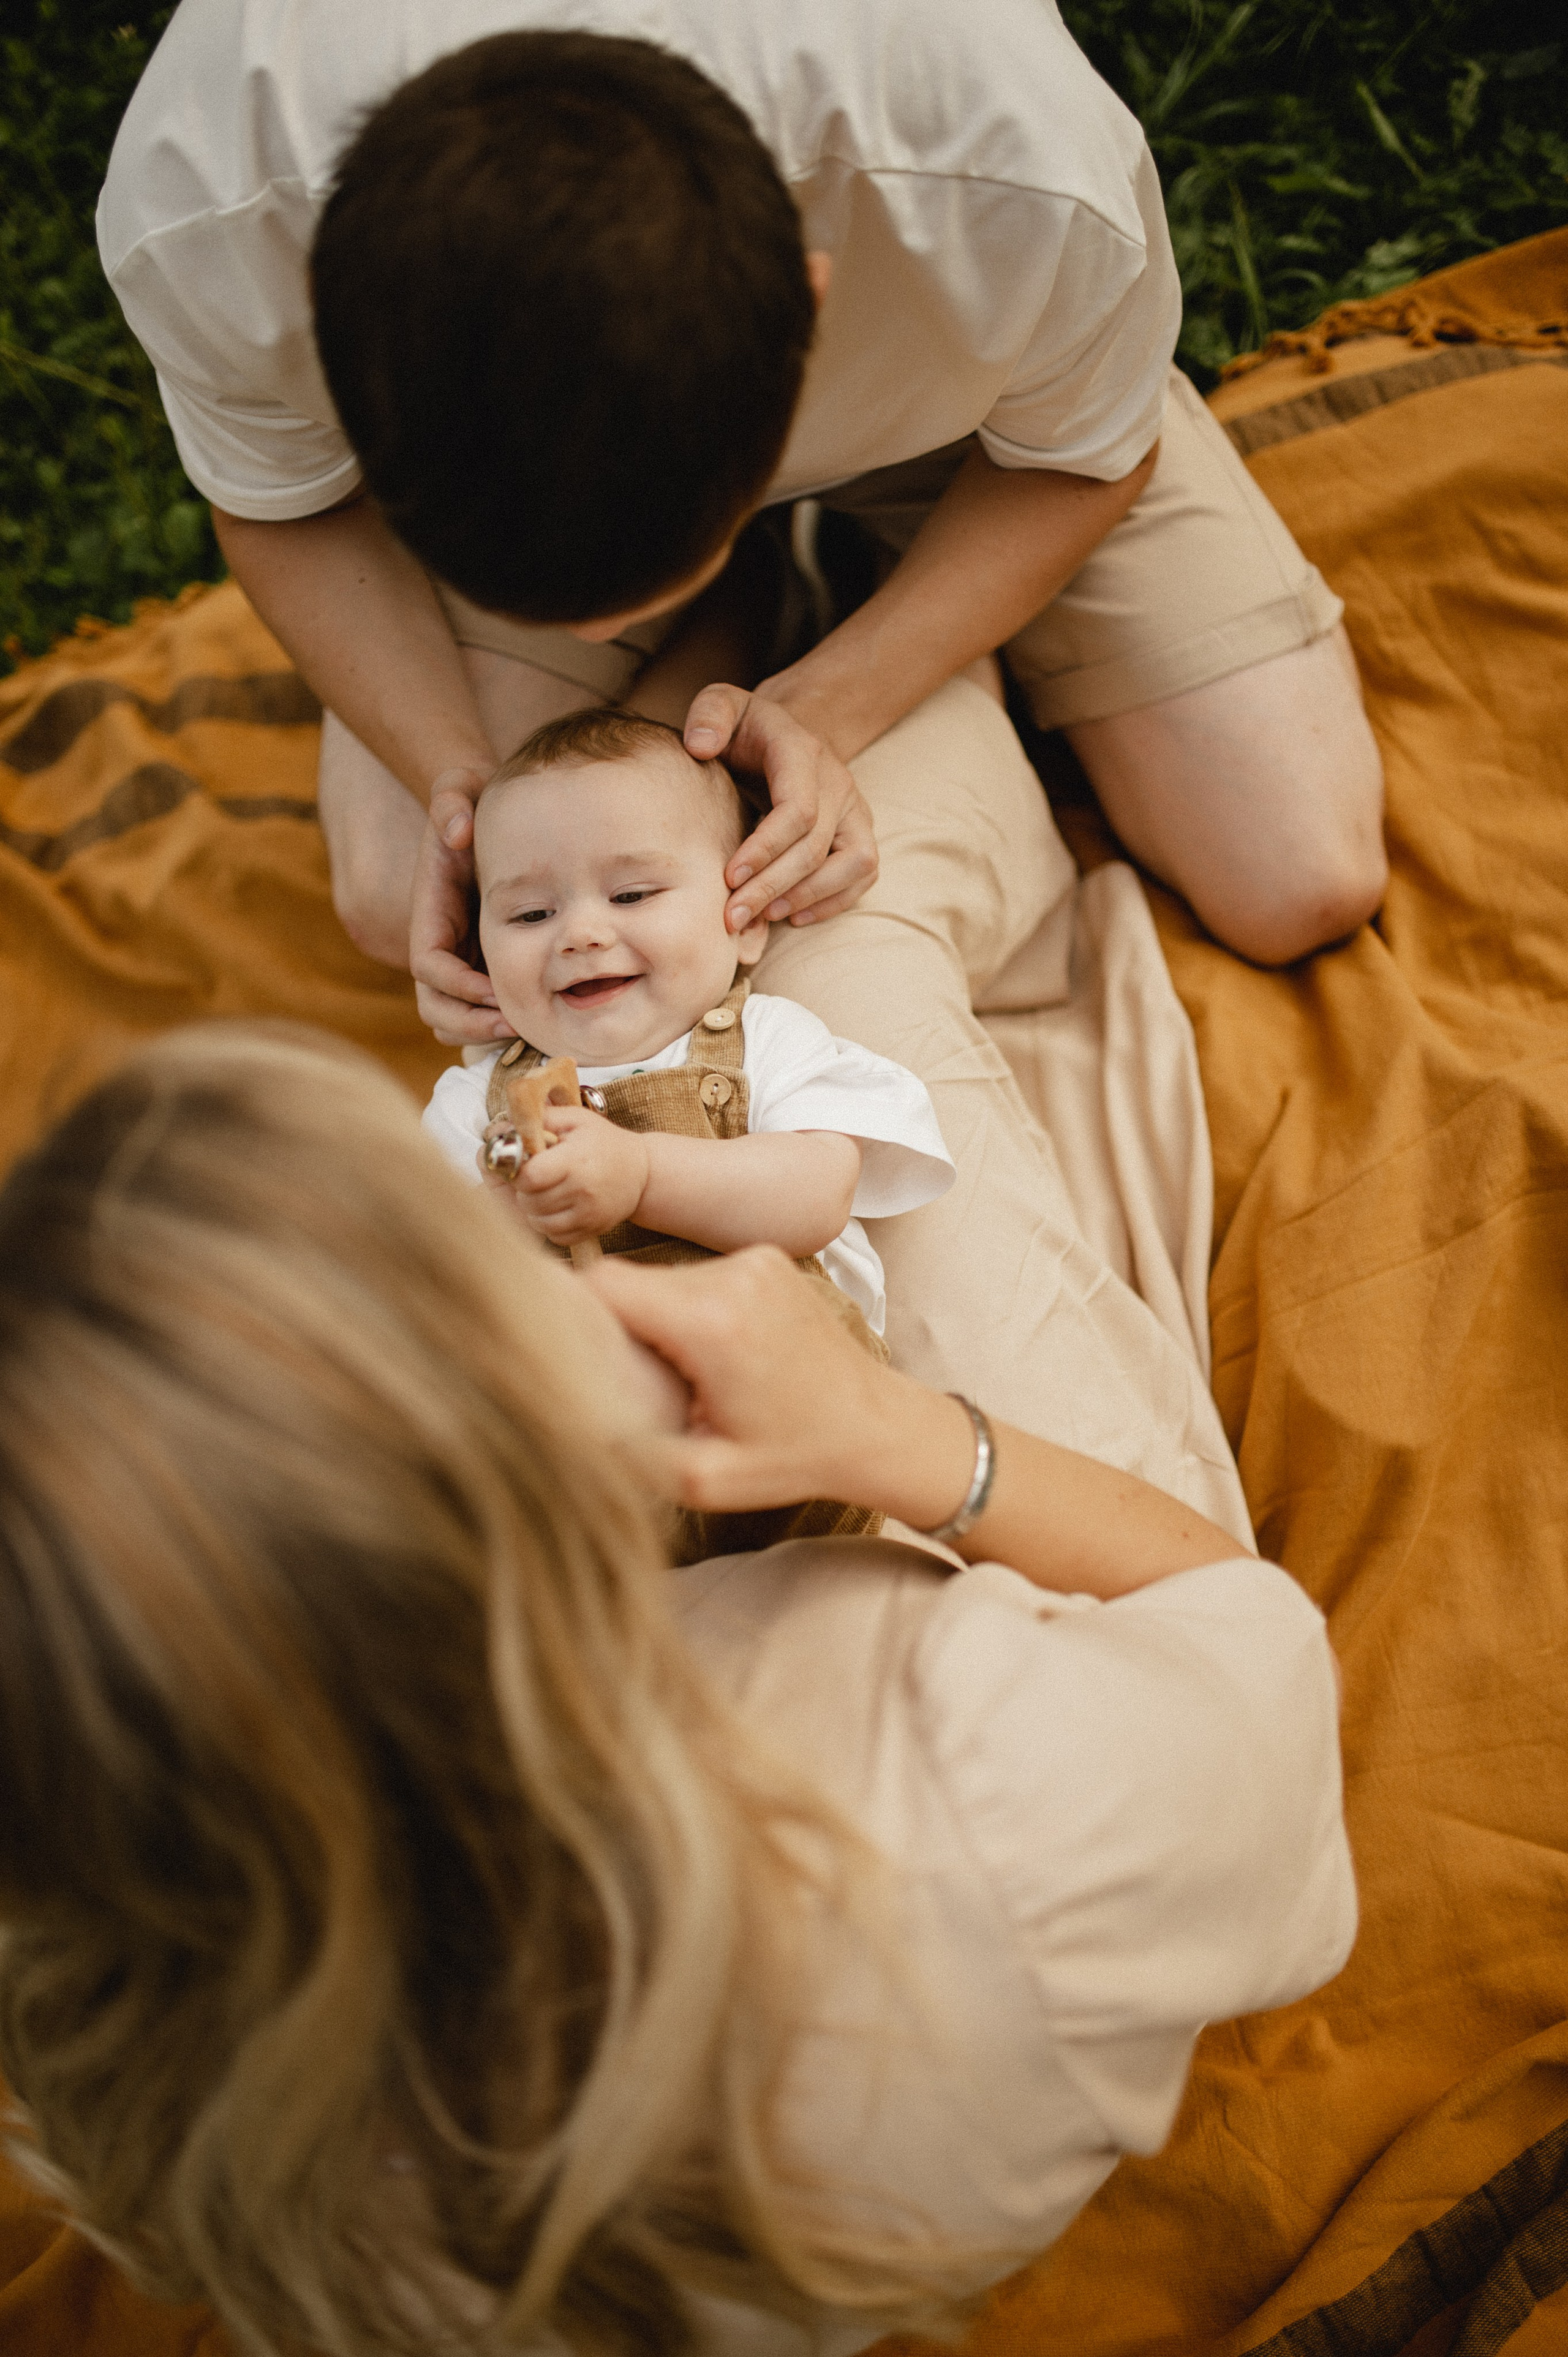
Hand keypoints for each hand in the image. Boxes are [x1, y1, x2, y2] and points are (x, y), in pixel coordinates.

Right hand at [409, 765, 513, 1045]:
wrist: (488, 820)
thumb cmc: (471, 803)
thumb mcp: (458, 787)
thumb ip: (450, 797)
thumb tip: (457, 829)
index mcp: (430, 918)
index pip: (429, 968)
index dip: (458, 986)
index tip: (494, 990)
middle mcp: (442, 950)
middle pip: (437, 1009)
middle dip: (471, 1023)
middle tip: (516, 1023)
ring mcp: (463, 966)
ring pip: (457, 1023)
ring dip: (487, 1033)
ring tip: (529, 1028)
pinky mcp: (487, 974)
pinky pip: (485, 1018)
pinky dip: (505, 1028)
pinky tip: (544, 1022)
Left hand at [512, 1103, 649, 1244]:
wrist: (643, 1172)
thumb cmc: (605, 1142)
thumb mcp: (576, 1119)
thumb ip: (540, 1119)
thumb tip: (501, 1128)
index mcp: (576, 1160)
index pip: (529, 1176)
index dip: (518, 1172)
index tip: (524, 1165)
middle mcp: (582, 1191)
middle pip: (529, 1201)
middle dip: (523, 1190)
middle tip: (534, 1178)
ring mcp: (587, 1215)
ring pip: (537, 1222)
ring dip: (532, 1208)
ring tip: (543, 1192)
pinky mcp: (590, 1230)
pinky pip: (553, 1236)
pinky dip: (547, 1224)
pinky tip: (555, 1208)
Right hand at [586, 1247, 970, 1516]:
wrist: (878, 1427)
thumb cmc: (796, 1456)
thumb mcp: (704, 1479)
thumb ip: (630, 1448)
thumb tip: (570, 1418)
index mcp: (713, 1322)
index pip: (603, 1285)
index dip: (573, 1316)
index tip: (576, 1357)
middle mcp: (734, 1276)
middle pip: (629, 1280)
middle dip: (616, 1326)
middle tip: (632, 1379)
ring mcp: (755, 1260)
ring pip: (661, 1276)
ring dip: (654, 1319)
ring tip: (679, 1373)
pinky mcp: (768, 1259)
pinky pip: (697, 1275)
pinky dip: (688, 1309)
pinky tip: (710, 1354)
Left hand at [683, 687, 877, 930]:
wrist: (784, 736)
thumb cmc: (745, 729)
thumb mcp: (722, 706)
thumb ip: (708, 715)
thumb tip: (701, 745)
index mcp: (803, 753)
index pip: (798, 809)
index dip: (766, 849)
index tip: (729, 878)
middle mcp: (838, 782)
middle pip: (818, 846)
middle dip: (773, 886)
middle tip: (732, 917)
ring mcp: (856, 810)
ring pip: (854, 864)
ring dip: (807, 897)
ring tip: (763, 917)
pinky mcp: (861, 833)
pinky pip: (863, 875)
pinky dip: (832, 902)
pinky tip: (791, 916)